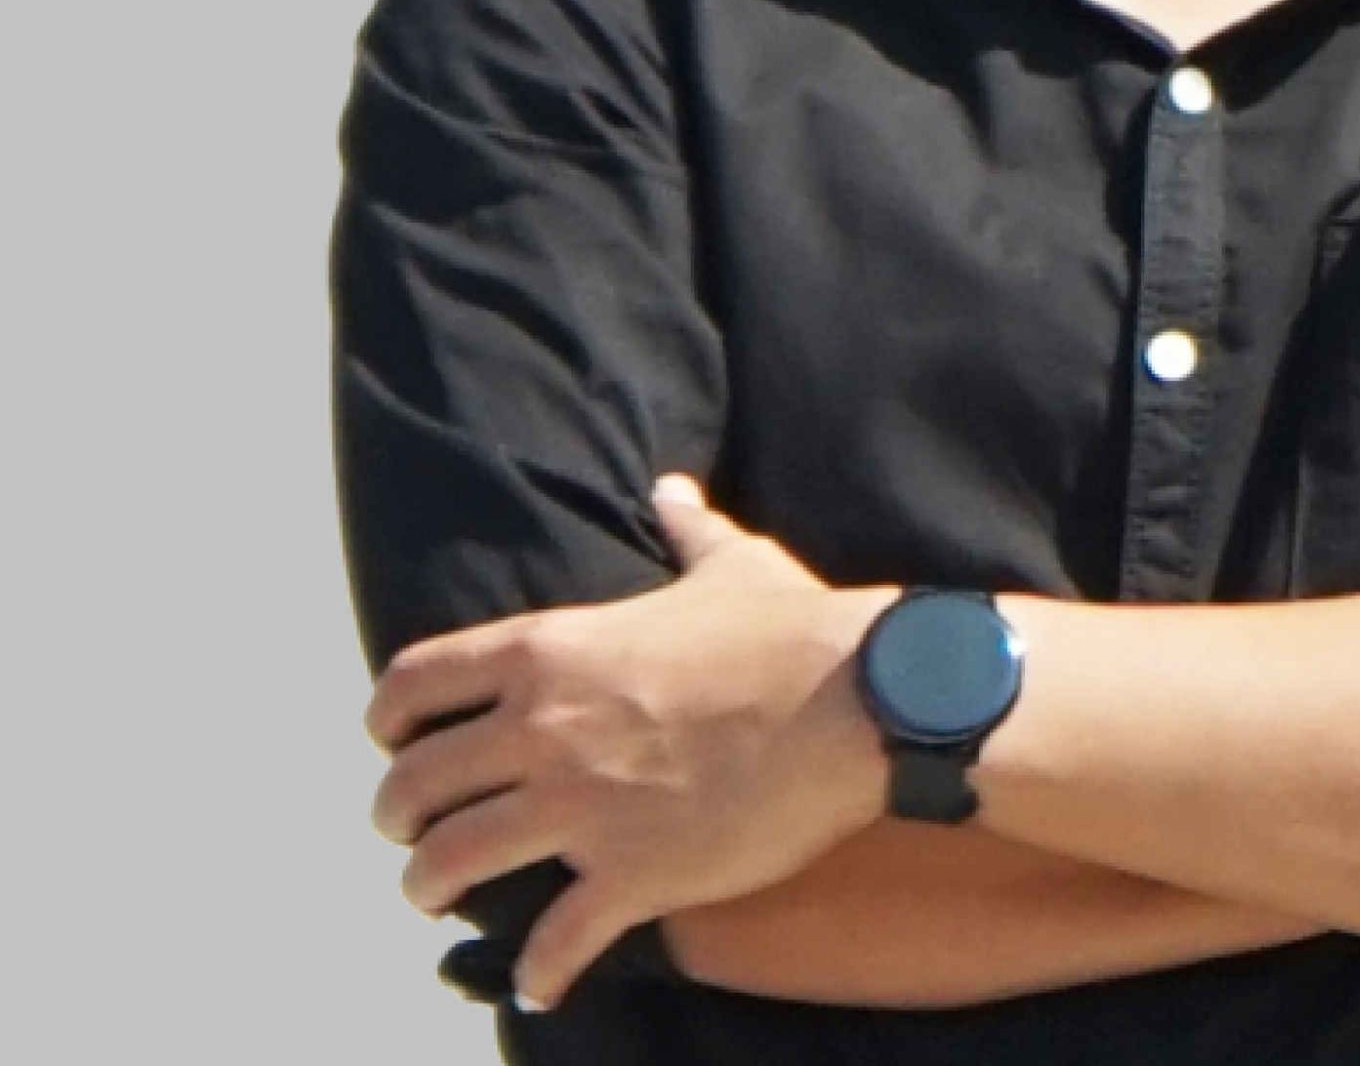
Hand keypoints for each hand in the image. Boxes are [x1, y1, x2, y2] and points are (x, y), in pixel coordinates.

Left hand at [367, 477, 892, 1013]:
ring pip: (449, 866)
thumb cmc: (790, 629)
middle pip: (414, 785)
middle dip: (399, 816)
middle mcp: (544, 729)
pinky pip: (551, 943)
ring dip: (432, 889)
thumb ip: (688, 530)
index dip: (390, 720)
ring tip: (442, 901)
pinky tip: (540, 982)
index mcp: (552, 650)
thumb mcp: (731, 565)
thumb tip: (673, 490)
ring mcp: (580, 807)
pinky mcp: (629, 876)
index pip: (417, 684)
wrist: (855, 698)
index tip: (394, 742)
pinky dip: (538, 971)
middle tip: (415, 833)